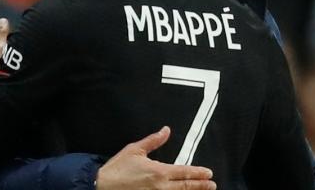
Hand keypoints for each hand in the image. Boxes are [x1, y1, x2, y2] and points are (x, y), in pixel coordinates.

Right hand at [96, 126, 215, 189]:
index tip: (209, 173)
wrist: (102, 186)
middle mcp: (161, 187)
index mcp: (159, 172)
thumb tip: (166, 130)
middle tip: (212, 184)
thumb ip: (154, 141)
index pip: (185, 172)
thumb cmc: (117, 168)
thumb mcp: (135, 149)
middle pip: (186, 187)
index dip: (198, 173)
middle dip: (201, 185)